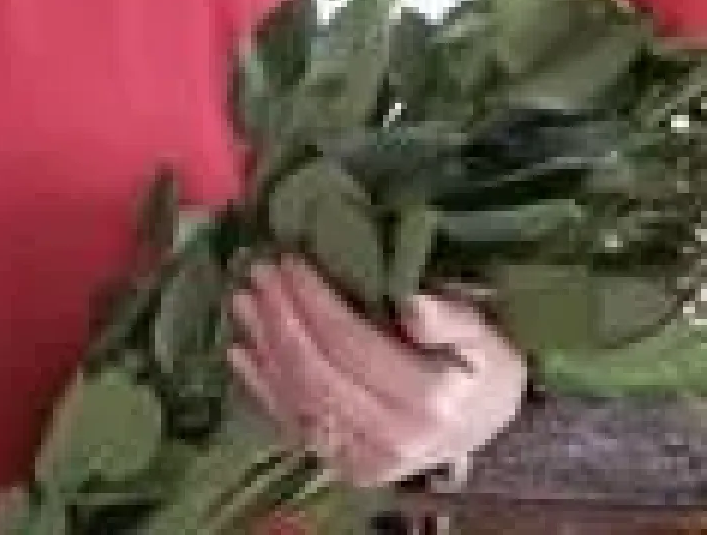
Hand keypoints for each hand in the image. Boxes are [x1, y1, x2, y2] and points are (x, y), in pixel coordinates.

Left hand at [227, 256, 525, 487]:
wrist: (486, 426)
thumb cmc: (483, 367)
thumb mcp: (484, 334)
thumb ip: (452, 318)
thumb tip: (413, 304)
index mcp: (427, 399)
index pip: (351, 344)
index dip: (313, 301)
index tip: (289, 261)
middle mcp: (392, 438)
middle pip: (316, 373)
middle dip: (280, 318)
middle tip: (258, 271)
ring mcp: (365, 459)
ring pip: (298, 399)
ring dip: (263, 347)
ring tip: (243, 300)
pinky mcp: (345, 467)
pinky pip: (292, 425)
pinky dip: (260, 388)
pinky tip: (240, 352)